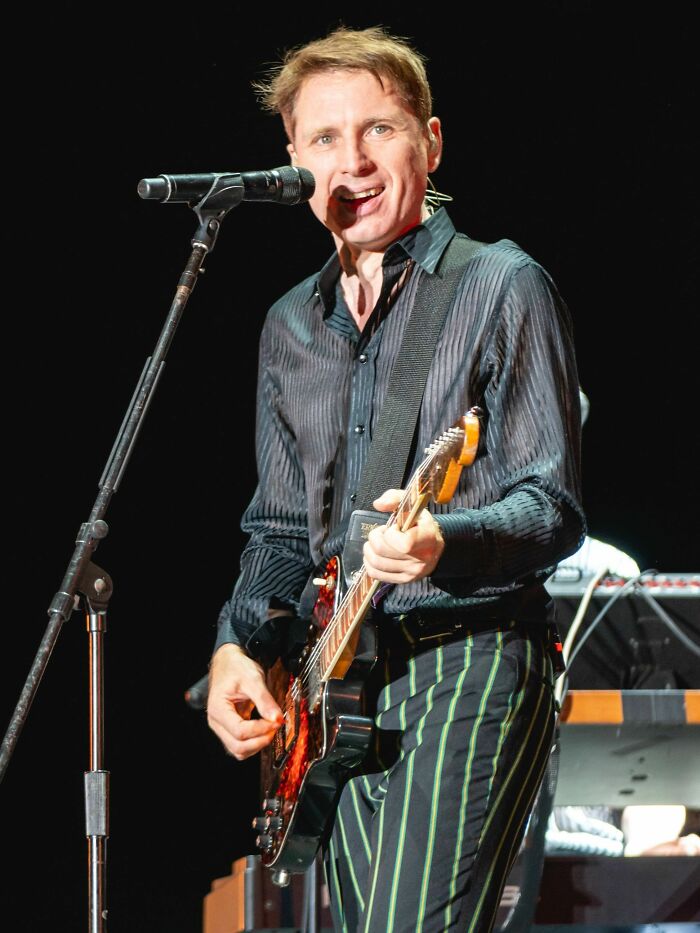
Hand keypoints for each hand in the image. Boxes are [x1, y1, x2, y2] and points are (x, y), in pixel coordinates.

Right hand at [207, 643, 282, 760]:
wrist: (228, 662)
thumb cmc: (236, 667)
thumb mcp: (252, 679)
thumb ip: (265, 700)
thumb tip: (277, 718)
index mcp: (218, 709)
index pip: (240, 731)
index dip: (261, 729)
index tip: (276, 721)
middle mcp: (216, 722)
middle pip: (237, 746)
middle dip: (260, 741)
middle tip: (275, 727)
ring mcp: (221, 726)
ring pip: (238, 750)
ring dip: (256, 744)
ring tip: (270, 728)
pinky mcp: (229, 727)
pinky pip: (240, 744)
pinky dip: (253, 742)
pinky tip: (264, 730)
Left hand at [363, 488, 444, 583]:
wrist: (432, 544)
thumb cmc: (419, 524)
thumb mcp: (411, 504)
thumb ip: (394, 498)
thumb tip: (378, 504)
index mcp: (427, 538)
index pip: (403, 543)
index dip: (391, 534)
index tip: (394, 527)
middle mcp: (421, 559)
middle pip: (383, 552)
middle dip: (375, 538)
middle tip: (381, 533)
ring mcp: (412, 572)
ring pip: (376, 563)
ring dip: (369, 550)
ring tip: (378, 543)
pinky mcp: (403, 580)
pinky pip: (376, 574)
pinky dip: (369, 563)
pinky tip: (375, 554)